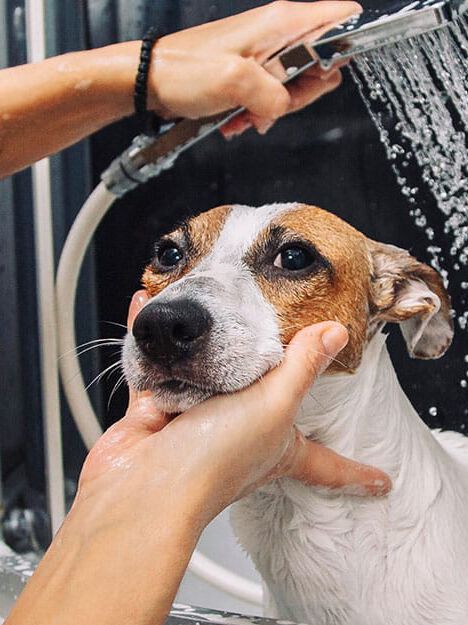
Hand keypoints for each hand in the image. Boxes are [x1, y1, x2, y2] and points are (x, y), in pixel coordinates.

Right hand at [6, 290, 389, 624]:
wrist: (147, 486)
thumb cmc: (214, 459)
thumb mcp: (273, 405)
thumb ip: (300, 366)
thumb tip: (334, 335)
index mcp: (278, 446)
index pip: (327, 464)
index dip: (356, 472)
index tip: (383, 482)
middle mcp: (239, 436)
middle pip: (263, 409)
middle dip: (268, 392)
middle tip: (276, 372)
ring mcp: (197, 423)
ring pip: (205, 378)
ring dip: (203, 351)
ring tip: (207, 322)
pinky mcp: (159, 413)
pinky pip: (157, 365)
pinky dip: (149, 335)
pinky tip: (146, 305)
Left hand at [146, 1, 361, 134]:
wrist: (152, 81)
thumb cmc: (183, 71)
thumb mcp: (234, 84)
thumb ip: (274, 96)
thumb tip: (284, 106)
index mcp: (282, 22)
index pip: (342, 17)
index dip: (346, 47)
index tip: (322, 76)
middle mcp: (278, 33)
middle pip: (323, 63)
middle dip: (301, 94)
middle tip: (271, 104)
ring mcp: (265, 53)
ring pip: (296, 85)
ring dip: (274, 108)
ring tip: (245, 114)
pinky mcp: (252, 71)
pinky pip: (273, 95)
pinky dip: (259, 111)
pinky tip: (238, 118)